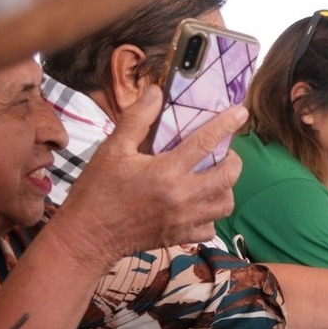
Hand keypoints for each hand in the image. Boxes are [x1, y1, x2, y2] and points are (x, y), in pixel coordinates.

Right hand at [53, 89, 245, 265]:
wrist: (87, 236)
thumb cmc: (98, 189)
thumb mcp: (112, 149)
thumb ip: (137, 119)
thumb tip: (156, 92)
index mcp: (166, 171)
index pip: (206, 142)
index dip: (226, 124)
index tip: (240, 112)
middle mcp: (182, 196)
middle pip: (228, 175)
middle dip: (233, 160)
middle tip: (224, 152)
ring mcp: (185, 220)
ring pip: (225, 203)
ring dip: (226, 187)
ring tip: (214, 177)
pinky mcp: (181, 236)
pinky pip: (211, 227)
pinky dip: (211, 215)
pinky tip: (200, 204)